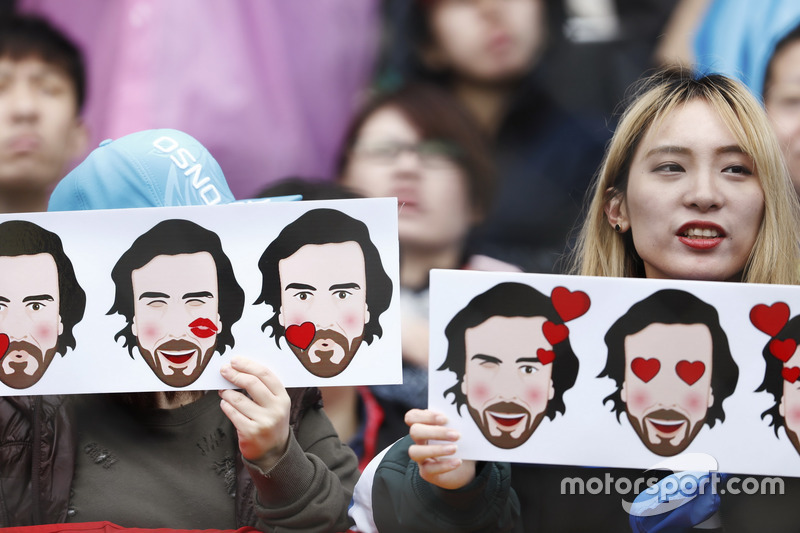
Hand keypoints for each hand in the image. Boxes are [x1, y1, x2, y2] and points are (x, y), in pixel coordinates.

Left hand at [219, 356, 290, 470]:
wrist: (273, 452)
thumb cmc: (270, 422)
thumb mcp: (275, 404)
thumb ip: (263, 388)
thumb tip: (239, 369)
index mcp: (283, 397)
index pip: (265, 374)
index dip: (248, 365)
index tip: (235, 361)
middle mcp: (276, 409)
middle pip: (252, 383)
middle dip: (235, 374)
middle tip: (224, 370)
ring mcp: (264, 421)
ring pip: (238, 399)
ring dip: (227, 392)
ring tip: (223, 391)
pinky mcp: (250, 432)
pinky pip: (232, 413)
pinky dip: (225, 406)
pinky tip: (225, 404)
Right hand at [406, 408, 475, 489]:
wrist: (465, 465)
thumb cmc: (461, 440)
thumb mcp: (460, 428)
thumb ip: (459, 419)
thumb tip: (466, 410)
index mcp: (424, 425)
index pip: (412, 417)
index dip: (425, 416)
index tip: (444, 418)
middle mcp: (419, 440)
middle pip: (415, 431)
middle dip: (435, 432)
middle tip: (456, 435)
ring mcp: (421, 457)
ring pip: (415, 451)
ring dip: (435, 449)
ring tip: (455, 449)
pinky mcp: (427, 472)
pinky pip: (429, 469)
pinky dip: (444, 465)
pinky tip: (458, 461)